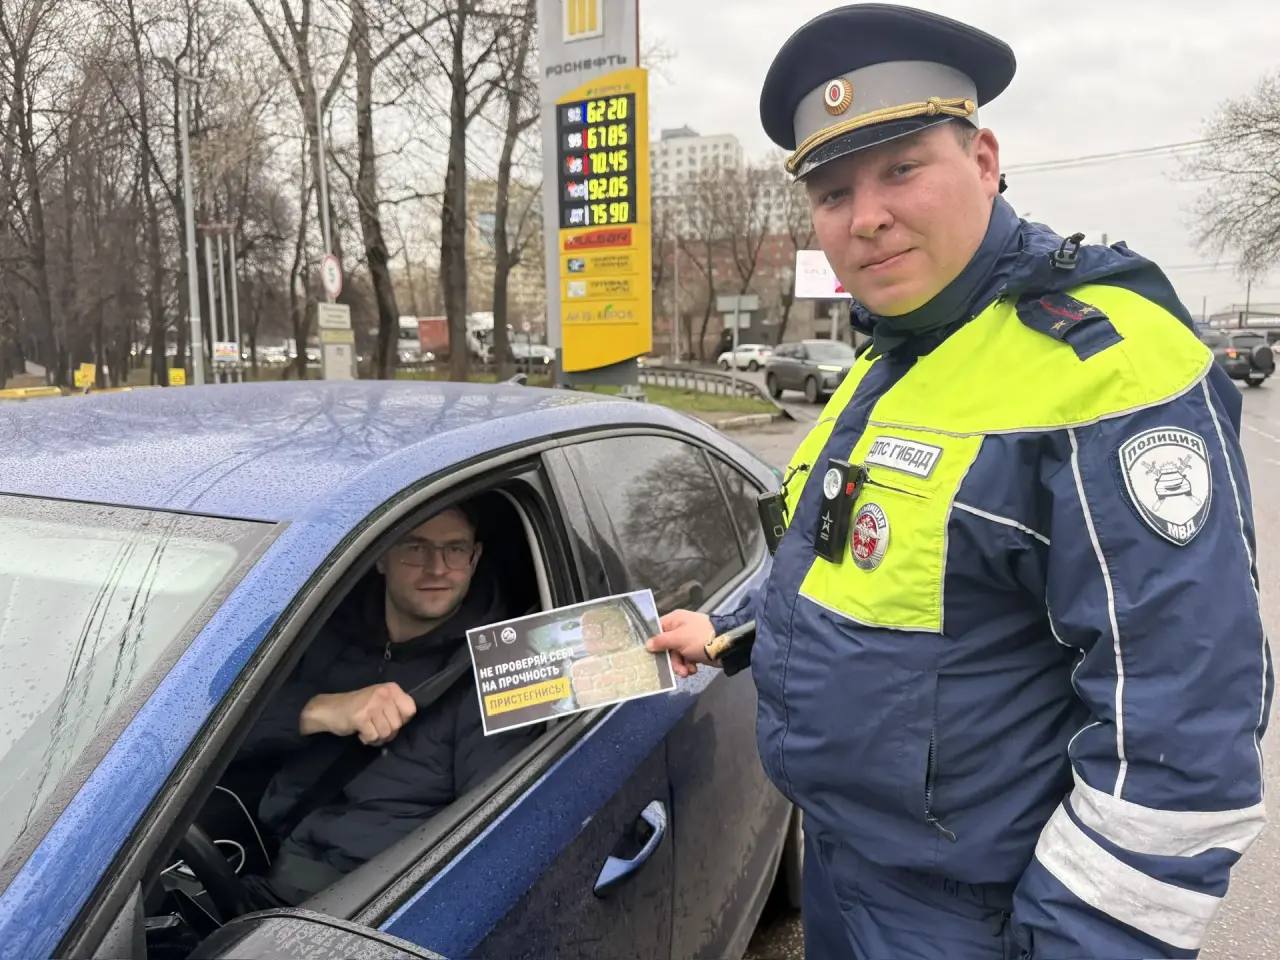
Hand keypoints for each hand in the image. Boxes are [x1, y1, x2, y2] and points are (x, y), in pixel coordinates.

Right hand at [300, 683, 416, 744]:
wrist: (330, 709)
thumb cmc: (359, 707)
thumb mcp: (381, 701)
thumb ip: (395, 708)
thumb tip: (406, 723)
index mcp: (391, 688)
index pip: (411, 710)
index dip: (402, 720)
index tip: (389, 720)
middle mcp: (383, 694)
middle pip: (398, 725)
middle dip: (388, 732)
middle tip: (375, 728)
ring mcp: (372, 705)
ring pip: (386, 733)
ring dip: (377, 737)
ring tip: (368, 730)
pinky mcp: (361, 717)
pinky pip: (373, 736)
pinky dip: (367, 739)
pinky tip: (361, 732)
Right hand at [646, 609, 715, 677]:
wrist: (727, 646)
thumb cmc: (700, 638)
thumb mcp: (678, 639)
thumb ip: (661, 641)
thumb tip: (647, 644)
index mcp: (675, 620)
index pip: (657, 630)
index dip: (653, 642)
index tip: (649, 655)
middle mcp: (681, 628)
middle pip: (667, 646)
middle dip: (671, 660)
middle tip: (676, 669)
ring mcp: (689, 640)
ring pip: (677, 655)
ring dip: (680, 666)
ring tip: (687, 672)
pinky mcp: (697, 650)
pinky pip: (687, 659)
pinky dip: (689, 666)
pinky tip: (693, 670)